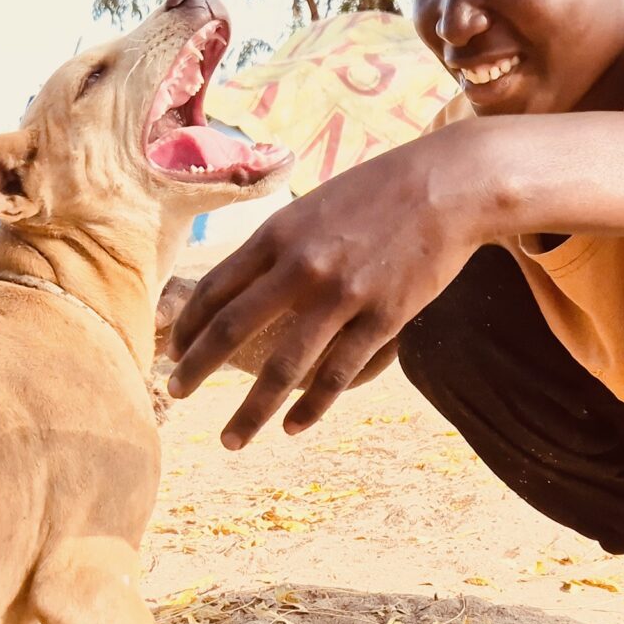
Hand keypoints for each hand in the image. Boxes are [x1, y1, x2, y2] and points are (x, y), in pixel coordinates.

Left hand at [165, 123, 495, 446]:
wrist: (450, 183)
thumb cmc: (381, 189)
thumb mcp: (315, 204)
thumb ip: (280, 241)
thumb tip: (246, 276)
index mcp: (278, 233)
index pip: (215, 289)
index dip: (188, 327)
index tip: (174, 351)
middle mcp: (301, 266)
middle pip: (231, 329)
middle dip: (196, 369)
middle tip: (174, 394)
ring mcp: (342, 296)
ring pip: (282, 368)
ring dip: (251, 412)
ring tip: (231, 441)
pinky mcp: (382, 319)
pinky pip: (337, 376)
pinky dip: (311, 408)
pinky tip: (293, 427)